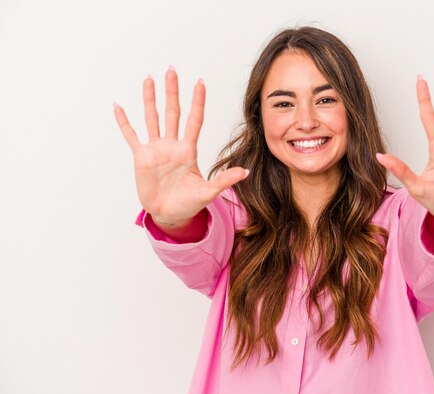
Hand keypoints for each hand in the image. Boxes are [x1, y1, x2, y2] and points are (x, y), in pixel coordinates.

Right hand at [114, 67, 248, 226]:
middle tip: (172, 70)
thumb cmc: (190, 203)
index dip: (197, 101)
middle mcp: (172, 145)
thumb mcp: (208, 192)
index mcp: (188, 150)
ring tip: (149, 79)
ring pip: (152, 118)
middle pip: (172, 112)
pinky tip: (118, 107)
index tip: (200, 82)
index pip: (194, 120)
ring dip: (150, 99)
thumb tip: (246, 172)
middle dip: (172, 91)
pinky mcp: (141, 158)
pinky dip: (124, 122)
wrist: (170, 214)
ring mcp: (156, 150)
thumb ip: (224, 180)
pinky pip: (131, 136)